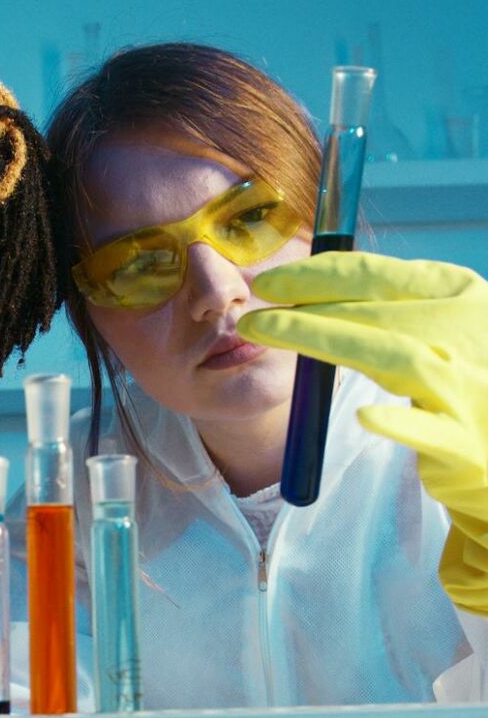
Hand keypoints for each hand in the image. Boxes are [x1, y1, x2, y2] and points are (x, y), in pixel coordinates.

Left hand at [239, 252, 487, 614]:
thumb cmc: (464, 378)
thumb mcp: (437, 327)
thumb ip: (388, 305)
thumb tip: (316, 283)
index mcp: (459, 296)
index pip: (378, 276)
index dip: (317, 275)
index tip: (270, 281)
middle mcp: (468, 332)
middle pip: (376, 311)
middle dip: (307, 307)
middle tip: (251, 315)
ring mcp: (468, 387)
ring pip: (393, 356)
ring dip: (326, 340)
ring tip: (267, 335)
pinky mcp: (464, 442)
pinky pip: (427, 429)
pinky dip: (397, 421)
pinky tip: (363, 416)